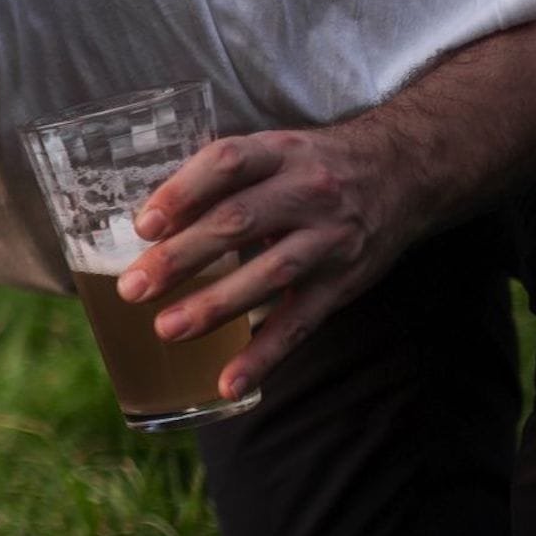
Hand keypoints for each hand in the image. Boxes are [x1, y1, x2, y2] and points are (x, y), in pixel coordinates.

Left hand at [114, 123, 412, 399]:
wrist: (403, 172)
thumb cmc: (310, 167)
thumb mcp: (271, 153)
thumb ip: (218, 180)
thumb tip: (146, 224)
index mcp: (278, 154)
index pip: (227, 163)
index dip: (183, 192)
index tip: (144, 226)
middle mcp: (307, 192)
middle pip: (238, 222)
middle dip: (181, 258)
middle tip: (133, 288)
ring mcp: (329, 239)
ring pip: (269, 274)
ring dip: (215, 306)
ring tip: (167, 330)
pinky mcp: (343, 283)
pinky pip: (300, 323)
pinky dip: (265, 356)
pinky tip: (230, 383)